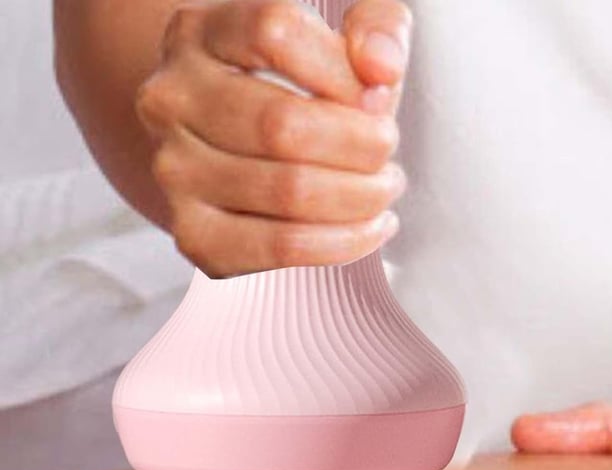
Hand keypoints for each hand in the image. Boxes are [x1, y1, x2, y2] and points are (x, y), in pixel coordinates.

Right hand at [136, 0, 411, 276]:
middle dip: (362, 146)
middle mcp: (171, 100)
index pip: (276, 33)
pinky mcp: (195, 235)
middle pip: (283, 126)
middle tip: (387, 151)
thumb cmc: (295, 90)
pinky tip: (370, 228)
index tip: (379, 95)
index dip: (344, 71)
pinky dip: (343, 242)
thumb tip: (381, 68)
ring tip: (383, 188)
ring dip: (360, 197)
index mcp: (199, 32)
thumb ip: (377, 26)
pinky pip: (283, 247)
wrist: (230, 148)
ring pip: (288, 192)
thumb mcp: (337, 38)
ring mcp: (175, 173)